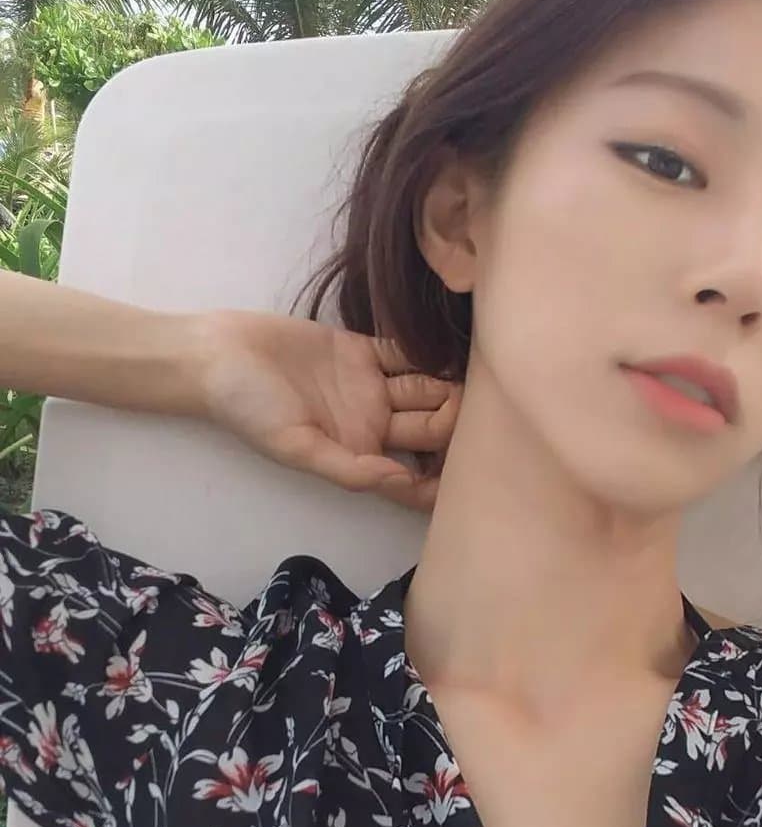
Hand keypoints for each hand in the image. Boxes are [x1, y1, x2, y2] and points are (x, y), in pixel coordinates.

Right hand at [195, 309, 461, 512]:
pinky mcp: (362, 349)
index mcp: (360, 455)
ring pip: (426, 387)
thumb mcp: (294, 448)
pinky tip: (454, 344)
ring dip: (451, 385)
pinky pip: (406, 351)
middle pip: (430, 429)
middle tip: (482, 408)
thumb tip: (403, 482)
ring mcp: (370, 385)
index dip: (446, 481)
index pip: (414, 478)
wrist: (216, 355)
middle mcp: (372, 424)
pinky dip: (429, 350)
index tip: (478, 475)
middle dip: (457, 424)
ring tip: (480, 376)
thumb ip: (349, 469)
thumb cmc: (249, 409)